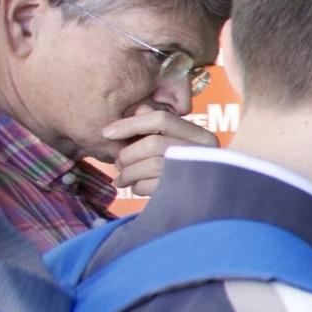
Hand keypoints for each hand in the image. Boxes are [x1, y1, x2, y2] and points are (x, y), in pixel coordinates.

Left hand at [102, 109, 216, 195]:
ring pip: (151, 165)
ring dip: (128, 173)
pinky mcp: (185, 192)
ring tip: (122, 178)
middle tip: (117, 163)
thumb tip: (140, 110)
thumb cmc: (185, 169)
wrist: (205, 201)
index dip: (131, 124)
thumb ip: (159, 126)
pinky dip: (137, 187)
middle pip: (154, 144)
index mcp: (202, 136)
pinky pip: (152, 186)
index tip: (107, 133)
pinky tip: (136, 187)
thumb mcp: (176, 144)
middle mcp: (204, 153)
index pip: (162, 120)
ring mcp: (196, 174)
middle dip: (127, 154)